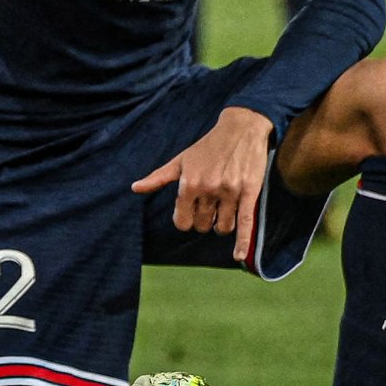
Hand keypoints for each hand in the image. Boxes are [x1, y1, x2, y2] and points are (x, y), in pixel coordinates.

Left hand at [132, 106, 274, 262]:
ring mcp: (230, 192)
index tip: (187, 214)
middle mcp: (209, 189)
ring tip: (220, 215)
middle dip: (202, 222)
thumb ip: (158, 177)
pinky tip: (238, 255)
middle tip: (205, 209)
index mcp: (190, 183)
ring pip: (222, 227)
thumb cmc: (207, 146)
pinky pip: (246, 223)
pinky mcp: (250, 193)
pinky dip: (242, 242)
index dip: (184, 220)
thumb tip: (134, 188)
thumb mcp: (180, 160)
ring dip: (219, 226)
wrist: (240, 130)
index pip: (183, 220)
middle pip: (202, 225)